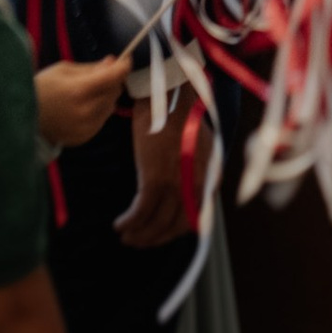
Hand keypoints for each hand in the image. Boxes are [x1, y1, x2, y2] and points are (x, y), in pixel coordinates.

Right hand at [36, 55, 129, 151]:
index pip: (114, 76)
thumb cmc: (41, 88)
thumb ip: (91, 68)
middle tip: (100, 75)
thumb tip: (113, 63)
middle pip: (115, 91)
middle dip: (112, 80)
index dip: (123, 66)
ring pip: (111, 106)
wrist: (22, 118)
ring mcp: (87, 127)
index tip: (125, 59)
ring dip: (105, 96)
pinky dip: (98, 111)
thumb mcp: (63, 70)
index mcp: (80, 90)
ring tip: (86, 93)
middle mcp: (87, 111)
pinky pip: (102, 119)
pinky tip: (82, 108)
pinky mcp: (85, 137)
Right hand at [115, 100, 191, 247]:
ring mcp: (177, 181)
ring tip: (125, 235)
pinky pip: (141, 211)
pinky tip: (120, 223)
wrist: (168, 92)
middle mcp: (197, 183)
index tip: (158, 234)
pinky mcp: (156, 177)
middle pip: (176, 226)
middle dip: (155, 239)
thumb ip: (196, 171)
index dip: (174, 231)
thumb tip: (187, 193)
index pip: (195, 218)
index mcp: (210, 176)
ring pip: (157, 223)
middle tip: (137, 241)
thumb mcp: (197, 146)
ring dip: (139, 234)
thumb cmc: (179, 115)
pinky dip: (130, 222)